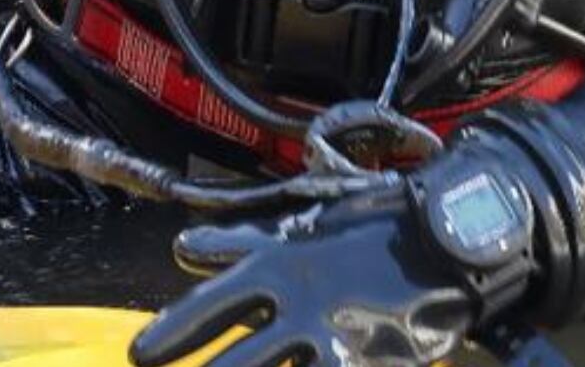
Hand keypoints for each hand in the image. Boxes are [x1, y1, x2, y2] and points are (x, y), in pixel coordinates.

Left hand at [130, 186, 477, 366]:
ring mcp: (333, 337)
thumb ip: (241, 245)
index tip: (140, 353)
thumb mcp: (299, 231)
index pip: (210, 303)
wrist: (444, 240)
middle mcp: (298, 303)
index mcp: (278, 264)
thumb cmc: (368, 231)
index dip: (173, 331)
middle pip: (237, 360)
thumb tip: (184, 248)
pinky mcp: (364, 361)